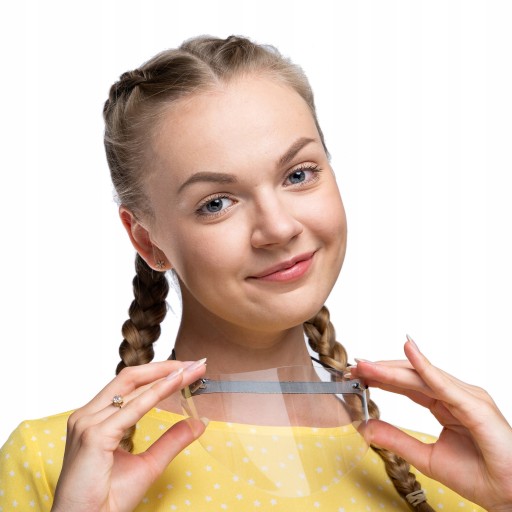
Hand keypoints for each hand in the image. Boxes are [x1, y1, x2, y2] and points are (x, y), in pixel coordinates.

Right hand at [52, 359, 207, 511]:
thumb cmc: (106, 500)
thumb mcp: (149, 464)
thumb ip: (171, 441)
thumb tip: (198, 422)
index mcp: (94, 419)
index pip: (130, 385)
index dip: (160, 373)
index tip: (188, 369)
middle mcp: (87, 416)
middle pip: (129, 377)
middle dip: (165, 367)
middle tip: (195, 364)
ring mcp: (87, 423)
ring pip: (131, 388)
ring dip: (165, 376)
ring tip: (190, 371)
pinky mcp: (93, 436)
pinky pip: (131, 410)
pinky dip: (155, 395)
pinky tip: (175, 385)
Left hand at [350, 339, 511, 511]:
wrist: (510, 497)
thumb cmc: (479, 476)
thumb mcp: (427, 458)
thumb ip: (398, 440)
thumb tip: (366, 428)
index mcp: (447, 404)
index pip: (408, 384)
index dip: (382, 377)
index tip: (356, 375)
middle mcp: (456, 395)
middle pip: (412, 375)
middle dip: (381, 370)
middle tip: (354, 367)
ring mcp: (467, 397)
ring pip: (423, 376)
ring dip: (392, 369)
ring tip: (366, 365)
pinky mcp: (475, 406)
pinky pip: (445, 384)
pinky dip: (425, 368)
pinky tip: (409, 353)